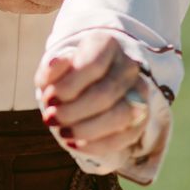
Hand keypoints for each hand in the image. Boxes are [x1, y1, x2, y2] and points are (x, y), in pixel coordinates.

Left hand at [35, 32, 148, 158]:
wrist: (95, 80)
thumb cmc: (71, 72)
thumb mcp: (56, 65)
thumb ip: (52, 68)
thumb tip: (53, 64)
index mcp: (107, 44)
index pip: (93, 65)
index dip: (69, 86)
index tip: (48, 98)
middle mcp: (128, 66)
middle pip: (106, 93)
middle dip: (73, 111)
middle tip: (50, 118)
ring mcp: (139, 92)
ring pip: (120, 115)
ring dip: (86, 129)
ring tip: (63, 133)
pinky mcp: (141, 118)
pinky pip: (124, 136)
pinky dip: (98, 144)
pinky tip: (75, 144)